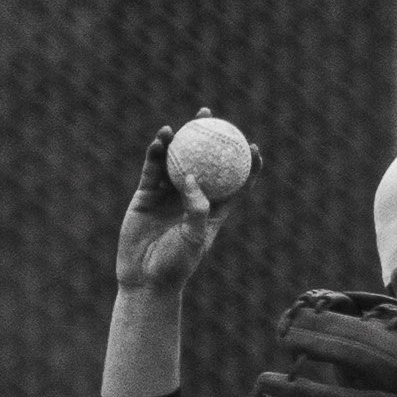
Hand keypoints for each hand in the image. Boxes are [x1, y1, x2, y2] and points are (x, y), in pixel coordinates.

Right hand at [114, 124, 242, 296]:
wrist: (144, 278)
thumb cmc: (176, 264)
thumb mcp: (193, 238)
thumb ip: (196, 207)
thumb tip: (192, 176)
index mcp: (212, 211)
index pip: (235, 184)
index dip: (246, 164)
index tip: (252, 145)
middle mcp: (191, 199)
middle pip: (204, 164)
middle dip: (208, 139)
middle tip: (210, 118)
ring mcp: (168, 196)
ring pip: (176, 162)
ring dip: (179, 141)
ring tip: (182, 123)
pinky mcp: (147, 196)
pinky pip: (154, 169)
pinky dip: (157, 153)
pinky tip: (161, 138)